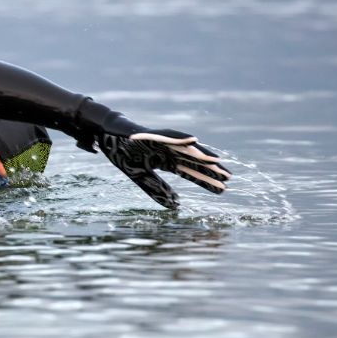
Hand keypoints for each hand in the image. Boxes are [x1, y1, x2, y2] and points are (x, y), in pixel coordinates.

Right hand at [76, 101, 231, 208]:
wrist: (107, 136)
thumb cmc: (123, 154)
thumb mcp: (141, 176)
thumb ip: (157, 189)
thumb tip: (177, 204)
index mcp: (166, 161)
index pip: (190, 172)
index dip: (205, 181)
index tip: (222, 190)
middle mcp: (168, 151)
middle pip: (193, 161)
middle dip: (210, 170)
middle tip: (229, 178)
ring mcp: (161, 141)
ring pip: (185, 148)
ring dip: (200, 154)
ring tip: (217, 162)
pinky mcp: (151, 133)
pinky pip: (168, 135)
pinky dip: (180, 137)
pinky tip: (193, 141)